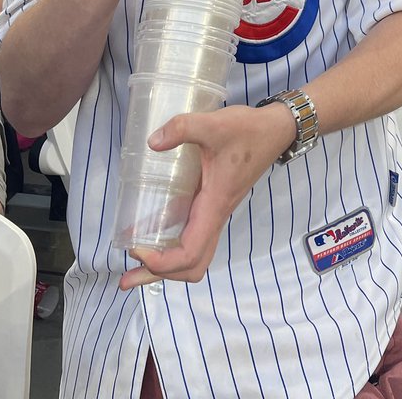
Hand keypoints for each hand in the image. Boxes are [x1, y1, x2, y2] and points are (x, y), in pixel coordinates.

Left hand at [119, 103, 294, 287]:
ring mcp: (215, 212)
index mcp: (215, 205)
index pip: (190, 253)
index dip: (162, 262)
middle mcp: (215, 216)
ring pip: (193, 254)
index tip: (137, 248)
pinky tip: (151, 228)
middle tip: (126, 277)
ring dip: (164, 265)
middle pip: (191, 266)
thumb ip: (183, 128)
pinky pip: (192, 235)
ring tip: (135, 261)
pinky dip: (171, 242)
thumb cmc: (248, 131)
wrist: (275, 130)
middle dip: (158, 275)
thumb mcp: (215, 124)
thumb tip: (152, 142)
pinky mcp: (213, 203)